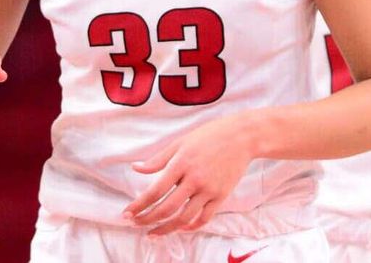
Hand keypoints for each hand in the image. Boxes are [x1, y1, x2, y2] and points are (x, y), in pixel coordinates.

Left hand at [123, 114, 255, 234]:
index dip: (139, 205)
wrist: (243, 137)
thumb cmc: (210, 136)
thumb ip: (158, 159)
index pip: (155, 191)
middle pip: (167, 208)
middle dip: (147, 220)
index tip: (127, 214)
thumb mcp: (181, 142)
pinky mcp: (221, 196)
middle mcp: (195, 179)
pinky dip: (191, 226)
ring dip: (166, 229)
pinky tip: (181, 228)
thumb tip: (136, 168)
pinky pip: (204, 218)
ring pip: (184, 218)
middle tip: (135, 224)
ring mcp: (210, 189)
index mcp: (182, 163)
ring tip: (153, 233)